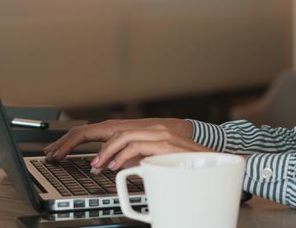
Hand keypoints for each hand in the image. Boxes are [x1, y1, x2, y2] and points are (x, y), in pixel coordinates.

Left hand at [43, 118, 195, 166]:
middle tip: (55, 155)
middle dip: (70, 142)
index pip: (88, 131)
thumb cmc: (166, 146)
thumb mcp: (139, 153)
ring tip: (93, 166)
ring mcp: (145, 131)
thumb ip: (122, 157)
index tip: (52, 151)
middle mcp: (131, 126)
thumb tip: (103, 166)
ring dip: (102, 152)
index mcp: (122, 129)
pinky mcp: (159, 139)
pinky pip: (134, 144)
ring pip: (115, 135)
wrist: (196, 141)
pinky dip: (122, 155)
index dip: (67, 141)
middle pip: (93, 129)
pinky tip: (114, 166)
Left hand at [88, 124, 213, 172]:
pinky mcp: (164, 142)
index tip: (80, 151)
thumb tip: (119, 164)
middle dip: (96, 146)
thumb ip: (140, 156)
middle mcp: (152, 128)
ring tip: (99, 166)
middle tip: (88, 163)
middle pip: (114, 130)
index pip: (115, 128)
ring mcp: (159, 133)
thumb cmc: (188, 160)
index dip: (95, 137)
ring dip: (106, 152)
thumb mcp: (159, 156)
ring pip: (122, 136)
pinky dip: (121, 156)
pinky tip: (115, 166)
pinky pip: (136, 145)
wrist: (215, 158)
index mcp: (149, 130)